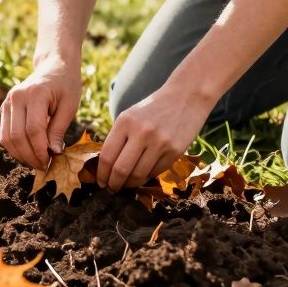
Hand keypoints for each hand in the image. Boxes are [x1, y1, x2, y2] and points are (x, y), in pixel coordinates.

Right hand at [0, 60, 82, 169]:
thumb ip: (59, 129)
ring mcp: (7, 102)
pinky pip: (4, 134)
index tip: (51, 161)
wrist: (54, 66)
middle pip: (17, 136)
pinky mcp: (4, 108)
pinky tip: (29, 153)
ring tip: (36, 162)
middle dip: (30, 156)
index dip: (41, 150)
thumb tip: (54, 153)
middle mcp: (17, 97)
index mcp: (35, 94)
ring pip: (6, 138)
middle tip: (44, 166)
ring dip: (20, 155)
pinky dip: (15, 148)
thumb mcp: (69, 106)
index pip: (33, 130)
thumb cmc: (66, 85)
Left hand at [97, 82, 211, 190]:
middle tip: (112, 189)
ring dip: (130, 184)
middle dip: (113, 184)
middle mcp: (141, 132)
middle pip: (121, 170)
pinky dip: (146, 177)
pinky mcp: (175, 151)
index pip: (107, 156)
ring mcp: (160, 142)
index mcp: (125, 122)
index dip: (102, 174)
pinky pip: (155, 172)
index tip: (101, 182)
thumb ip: (118, 138)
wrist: (186, 97)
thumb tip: (106, 167)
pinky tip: (142, 175)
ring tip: (126, 185)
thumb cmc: (153, 109)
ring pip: (138, 175)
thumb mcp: (130, 116)